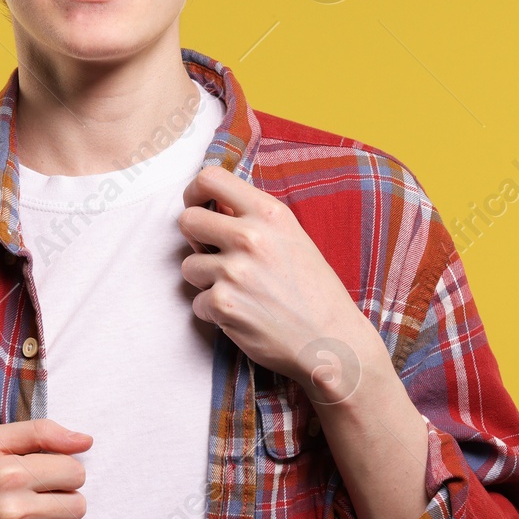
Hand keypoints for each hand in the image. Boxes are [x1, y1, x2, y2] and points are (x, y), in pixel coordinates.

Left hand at [178, 164, 376, 400]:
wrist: (331, 340)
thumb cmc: (315, 291)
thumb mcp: (292, 239)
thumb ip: (254, 219)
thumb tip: (216, 205)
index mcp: (269, 213)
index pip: (211, 178)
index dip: (194, 191)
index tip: (197, 205)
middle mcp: (249, 237)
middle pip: (188, 220)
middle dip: (195, 239)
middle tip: (213, 255)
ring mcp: (234, 271)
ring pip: (188, 266)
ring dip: (205, 281)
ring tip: (239, 292)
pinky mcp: (223, 304)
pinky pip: (197, 303)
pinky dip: (215, 312)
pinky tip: (243, 315)